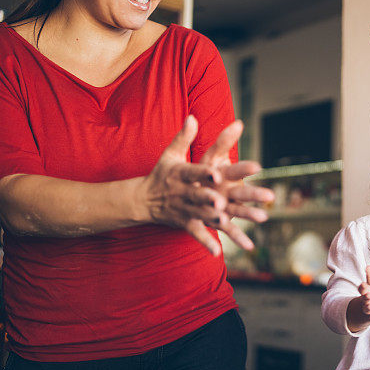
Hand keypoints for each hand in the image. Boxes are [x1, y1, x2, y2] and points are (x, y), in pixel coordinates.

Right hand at [139, 116, 273, 254]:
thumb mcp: (170, 154)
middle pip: (198, 195)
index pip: (193, 172)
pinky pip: (196, 234)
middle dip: (209, 198)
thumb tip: (193, 117)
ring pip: (200, 214)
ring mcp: (184, 209)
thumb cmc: (162, 174)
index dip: (204, 174)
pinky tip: (218, 252)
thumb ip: (184, 137)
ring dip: (213, 218)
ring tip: (226, 221)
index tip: (217, 174)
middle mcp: (182, 192)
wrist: (142, 200)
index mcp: (181, 174)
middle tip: (221, 201)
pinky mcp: (185, 223)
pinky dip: (206, 243)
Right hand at [359, 265, 369, 323]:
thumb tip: (368, 266)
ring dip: (369, 308)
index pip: (363, 289)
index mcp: (366, 292)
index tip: (363, 285)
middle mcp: (366, 301)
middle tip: (368, 297)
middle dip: (367, 299)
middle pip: (365, 300)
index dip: (363, 288)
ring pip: (368, 310)